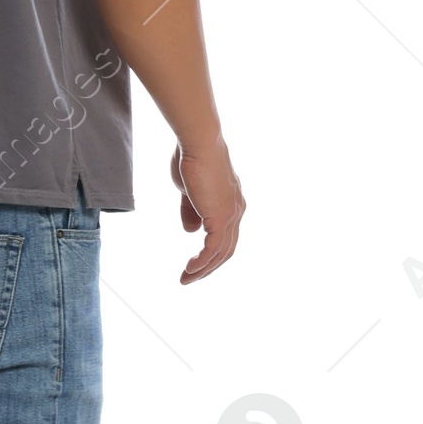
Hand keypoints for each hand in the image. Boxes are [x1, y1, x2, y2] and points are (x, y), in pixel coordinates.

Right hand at [170, 139, 243, 283]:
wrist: (199, 144)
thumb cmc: (192, 159)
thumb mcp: (189, 190)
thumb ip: (191, 211)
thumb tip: (191, 231)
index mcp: (231, 203)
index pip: (226, 235)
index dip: (211, 252)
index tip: (196, 262)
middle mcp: (236, 211)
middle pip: (227, 249)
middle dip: (208, 267)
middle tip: (190, 277)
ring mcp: (231, 215)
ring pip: (220, 253)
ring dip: (202, 269)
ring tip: (186, 279)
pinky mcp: (221, 218)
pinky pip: (212, 249)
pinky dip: (201, 262)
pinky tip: (189, 269)